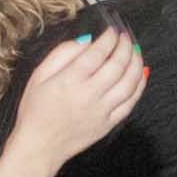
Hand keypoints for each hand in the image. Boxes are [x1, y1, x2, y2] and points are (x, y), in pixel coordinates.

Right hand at [1, 26, 147, 171]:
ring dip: (136, 63)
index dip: (109, 38)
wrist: (39, 146)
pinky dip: (139, 86)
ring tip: (135, 51)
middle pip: (117, 65)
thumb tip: (87, 41)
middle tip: (126, 37)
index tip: (113, 30)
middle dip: (126, 46)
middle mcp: (89, 94)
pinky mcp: (108, 124)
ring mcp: (102, 111)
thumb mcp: (39, 75)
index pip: (98, 53)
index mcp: (70, 80)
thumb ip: (62, 54)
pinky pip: (130, 103)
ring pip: (129, 83)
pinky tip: (141, 74)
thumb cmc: (35, 110)